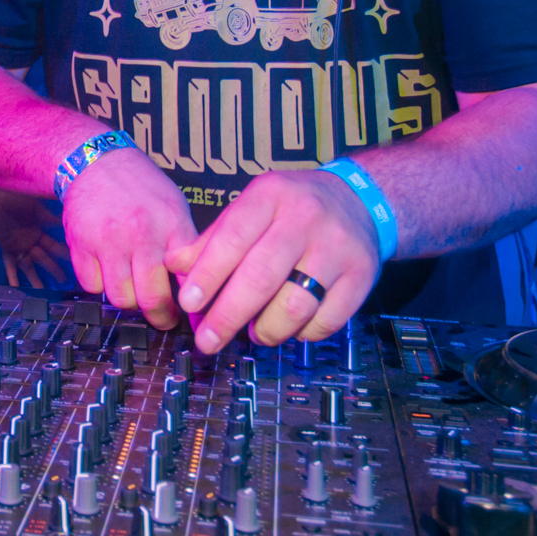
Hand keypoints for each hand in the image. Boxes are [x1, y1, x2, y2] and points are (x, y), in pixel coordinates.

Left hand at [0, 180, 70, 289]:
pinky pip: (10, 265)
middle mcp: (31, 241)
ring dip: (36, 279)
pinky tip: (15, 288)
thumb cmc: (14, 196)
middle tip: (65, 282)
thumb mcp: (35, 206)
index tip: (75, 263)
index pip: (55, 245)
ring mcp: (19, 246)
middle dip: (55, 270)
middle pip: (45, 259)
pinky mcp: (6, 248)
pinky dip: (12, 277)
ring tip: (43, 292)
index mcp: (39, 231)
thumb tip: (66, 221)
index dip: (64, 254)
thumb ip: (48, 216)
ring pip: (29, 266)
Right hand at [61, 148, 195, 328]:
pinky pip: (92, 286)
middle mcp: (141, 232)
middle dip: (159, 316)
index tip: (192, 313)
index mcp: (172, 223)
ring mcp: (108, 239)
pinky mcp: (80, 244)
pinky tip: (108, 269)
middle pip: (151, 297)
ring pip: (120, 297)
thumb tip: (198, 289)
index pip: (189, 277)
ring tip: (134, 289)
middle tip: (162, 318)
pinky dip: (100, 284)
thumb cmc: (140, 188)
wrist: (95, 161)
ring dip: (128, 300)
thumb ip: (185, 246)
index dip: (192, 303)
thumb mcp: (174, 207)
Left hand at [164, 167, 382, 352]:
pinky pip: (325, 321)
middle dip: (228, 316)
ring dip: (266, 330)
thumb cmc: (292, 208)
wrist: (359, 200)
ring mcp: (337, 248)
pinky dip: (301, 334)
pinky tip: (290, 327)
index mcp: (271, 195)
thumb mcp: (252, 206)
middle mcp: (306, 218)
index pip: (233, 237)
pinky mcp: (362, 276)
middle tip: (208, 340)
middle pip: (261, 277)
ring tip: (254, 332)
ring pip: (294, 306)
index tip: (188, 304)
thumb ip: (214, 238)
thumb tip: (174, 266)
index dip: (208, 274)